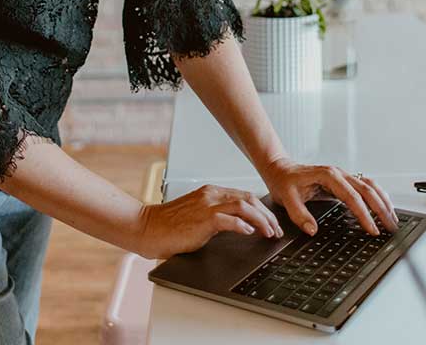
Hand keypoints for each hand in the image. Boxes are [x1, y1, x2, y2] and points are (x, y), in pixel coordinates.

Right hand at [136, 184, 283, 259]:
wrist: (148, 227)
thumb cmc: (170, 225)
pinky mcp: (204, 219)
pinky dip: (244, 225)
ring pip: (244, 206)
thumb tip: (238, 225)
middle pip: (249, 199)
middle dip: (267, 215)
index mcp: (210, 192)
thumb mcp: (197, 215)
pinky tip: (250, 233)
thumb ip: (216, 216)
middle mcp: (211, 194)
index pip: (244, 195)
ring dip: (262, 220)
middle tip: (277, 229)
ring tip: (269, 233)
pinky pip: (230, 219)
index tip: (271, 222)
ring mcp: (207, 205)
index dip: (262, 209)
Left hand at [262, 157, 399, 236]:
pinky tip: (383, 207)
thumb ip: (299, 214)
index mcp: (327, 176)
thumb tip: (312, 230)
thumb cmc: (283, 181)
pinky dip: (376, 197)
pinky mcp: (342, 181)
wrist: (279, 169)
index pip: (351, 196)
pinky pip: (364, 187)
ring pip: (369, 186)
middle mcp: (338, 174)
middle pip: (367, 189)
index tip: (372, 229)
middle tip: (391, 227)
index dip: (363, 214)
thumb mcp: (285, 198)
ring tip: (393, 219)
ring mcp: (341, 176)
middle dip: (381, 208)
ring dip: (383, 201)